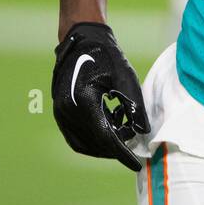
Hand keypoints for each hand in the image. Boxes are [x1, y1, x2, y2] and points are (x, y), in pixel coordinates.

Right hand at [52, 22, 149, 172]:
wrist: (83, 41)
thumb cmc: (107, 56)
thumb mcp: (126, 78)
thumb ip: (134, 106)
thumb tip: (143, 132)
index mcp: (83, 100)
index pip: (105, 137)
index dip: (121, 153)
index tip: (136, 163)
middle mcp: (67, 109)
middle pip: (94, 143)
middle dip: (115, 147)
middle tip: (133, 138)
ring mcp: (60, 112)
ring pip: (84, 143)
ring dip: (104, 144)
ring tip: (122, 128)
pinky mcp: (59, 112)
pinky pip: (75, 137)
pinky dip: (93, 139)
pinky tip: (109, 128)